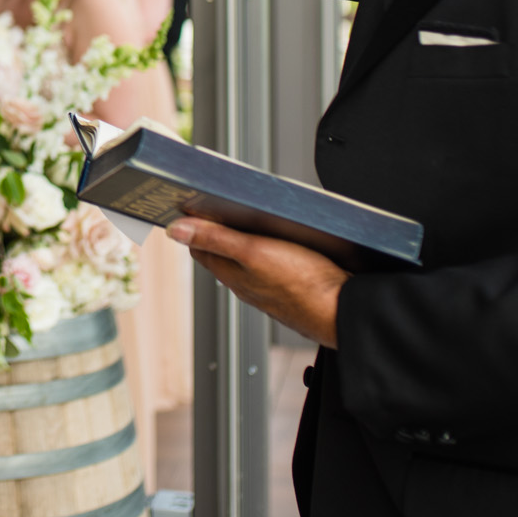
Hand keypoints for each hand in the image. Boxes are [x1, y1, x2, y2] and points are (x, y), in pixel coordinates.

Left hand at [170, 217, 348, 348]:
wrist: (342, 313)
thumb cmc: (303, 285)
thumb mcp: (254, 251)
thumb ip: (215, 239)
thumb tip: (175, 230)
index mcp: (231, 274)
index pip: (199, 245)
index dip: (194, 223)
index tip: (193, 204)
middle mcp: (245, 284)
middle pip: (222, 251)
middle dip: (218, 227)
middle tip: (220, 203)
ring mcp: (267, 288)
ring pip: (247, 260)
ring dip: (244, 238)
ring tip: (251, 216)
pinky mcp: (289, 289)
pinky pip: (270, 266)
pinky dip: (269, 250)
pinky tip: (282, 240)